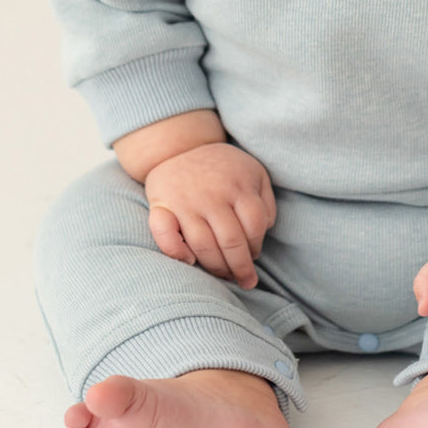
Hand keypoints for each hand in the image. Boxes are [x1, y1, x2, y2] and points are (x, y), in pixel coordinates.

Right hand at [145, 143, 276, 289]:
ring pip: (203, 245)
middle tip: (246, 281)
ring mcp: (185, 201)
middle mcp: (212, 194)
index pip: (255, 226)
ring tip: (224, 275)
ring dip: (216, 267)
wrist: (179, 146)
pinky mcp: (161, 206)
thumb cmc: (222, 167)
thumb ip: (266, 200)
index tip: (254, 256)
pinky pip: (163, 234)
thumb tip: (264, 231)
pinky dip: (176, 252)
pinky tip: (189, 261)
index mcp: (238, 185)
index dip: (257, 246)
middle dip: (241, 267)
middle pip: (231, 240)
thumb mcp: (253, 172)